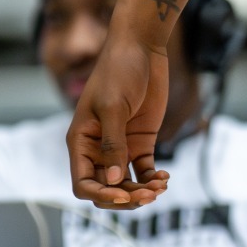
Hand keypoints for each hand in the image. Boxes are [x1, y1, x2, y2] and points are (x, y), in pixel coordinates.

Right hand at [68, 33, 171, 207]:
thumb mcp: (113, 106)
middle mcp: (98, 147)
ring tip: (160, 185)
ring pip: (126, 184)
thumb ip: (113, 144)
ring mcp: (120, 146)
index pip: (83, 182)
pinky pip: (143, 171)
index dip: (100, 194)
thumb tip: (114, 181)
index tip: (123, 193)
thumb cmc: (118, 70)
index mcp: (81, 140)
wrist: (141, 48)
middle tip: (149, 194)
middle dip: (125, 197)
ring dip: (142, 192)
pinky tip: (164, 176)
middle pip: (106, 188)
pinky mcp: (140, 142)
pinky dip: (153, 179)